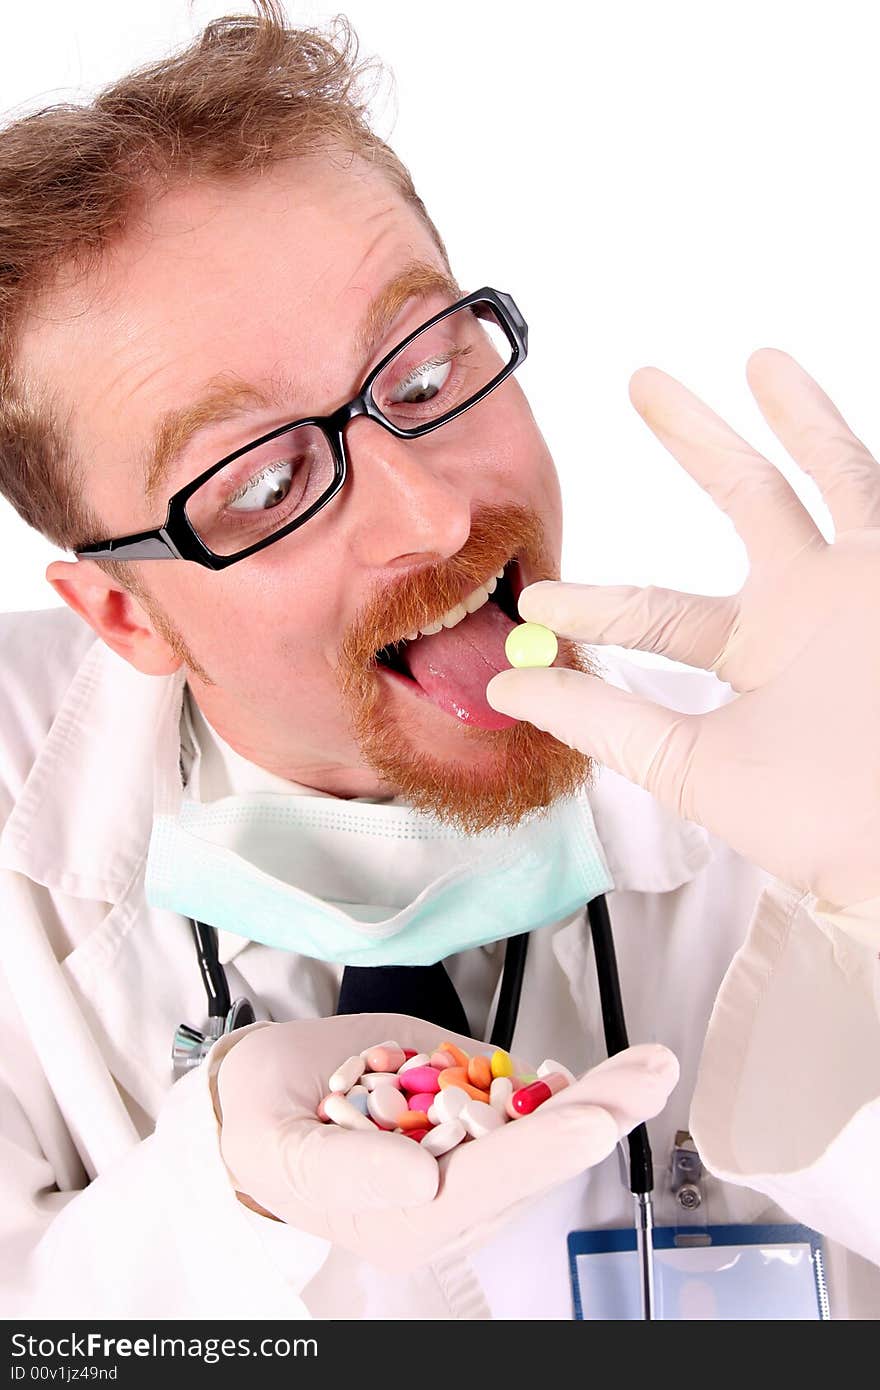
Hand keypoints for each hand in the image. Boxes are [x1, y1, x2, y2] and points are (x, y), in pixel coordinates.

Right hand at [215, 1013, 677, 1274]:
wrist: (256, 1097)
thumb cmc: (261, 1123)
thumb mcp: (277, 1143)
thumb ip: (347, 1170)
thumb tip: (422, 1181)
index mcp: (400, 1221)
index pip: (484, 1184)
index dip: (542, 1150)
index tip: (592, 1120)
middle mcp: (446, 1202)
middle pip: (533, 1159)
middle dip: (596, 1114)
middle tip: (650, 1077)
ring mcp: (463, 1161)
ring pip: (543, 1132)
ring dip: (600, 1096)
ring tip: (651, 1064)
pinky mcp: (468, 1125)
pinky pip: (527, 1110)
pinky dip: (570, 1088)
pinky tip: (608, 1072)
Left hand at [487, 348, 879, 908]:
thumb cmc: (812, 816)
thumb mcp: (689, 765)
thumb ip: (604, 724)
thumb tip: (505, 692)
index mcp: (748, 654)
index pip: (657, 609)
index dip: (594, 602)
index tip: (536, 602)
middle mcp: (803, 607)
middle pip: (743, 501)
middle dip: (693, 441)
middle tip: (640, 382)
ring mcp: (858, 581)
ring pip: (826, 474)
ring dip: (793, 416)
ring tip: (757, 357)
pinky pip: (873, 486)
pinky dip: (840, 437)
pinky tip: (807, 386)